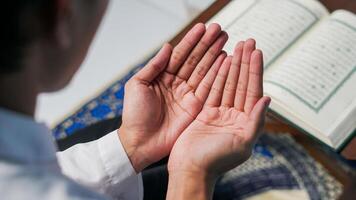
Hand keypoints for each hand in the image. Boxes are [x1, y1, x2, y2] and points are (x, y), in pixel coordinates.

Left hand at [119, 23, 228, 171]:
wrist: (140, 142)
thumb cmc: (134, 115)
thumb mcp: (137, 85)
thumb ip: (154, 66)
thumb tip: (167, 46)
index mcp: (162, 77)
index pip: (180, 54)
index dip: (191, 40)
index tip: (202, 27)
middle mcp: (177, 84)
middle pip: (195, 60)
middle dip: (207, 44)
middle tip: (220, 30)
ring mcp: (187, 95)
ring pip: (204, 71)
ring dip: (215, 56)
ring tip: (226, 41)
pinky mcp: (196, 107)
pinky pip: (209, 88)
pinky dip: (218, 75)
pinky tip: (226, 62)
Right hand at [168, 39, 270, 178]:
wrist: (190, 169)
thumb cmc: (216, 160)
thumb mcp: (242, 143)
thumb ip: (256, 121)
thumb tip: (268, 100)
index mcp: (246, 123)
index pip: (253, 91)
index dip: (255, 71)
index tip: (256, 52)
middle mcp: (235, 116)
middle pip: (241, 84)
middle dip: (245, 63)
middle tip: (247, 42)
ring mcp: (220, 114)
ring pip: (228, 84)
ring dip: (233, 66)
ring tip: (236, 47)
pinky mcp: (206, 113)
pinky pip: (213, 91)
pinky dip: (217, 76)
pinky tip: (221, 63)